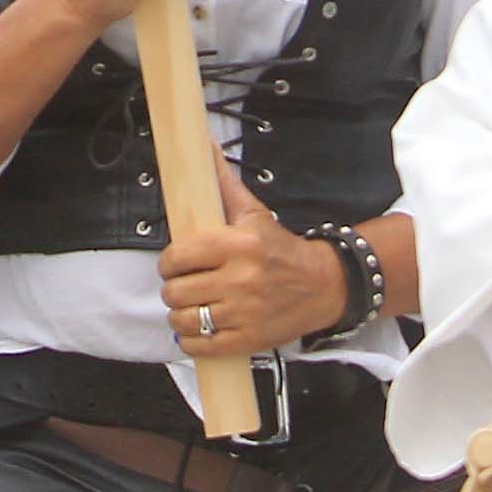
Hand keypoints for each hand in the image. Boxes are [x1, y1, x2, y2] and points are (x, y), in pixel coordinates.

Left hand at [160, 158, 346, 356]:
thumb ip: (223, 183)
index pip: (178, 256)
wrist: (323, 285)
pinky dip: (193, 341)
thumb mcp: (254, 213)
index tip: (175, 263)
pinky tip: (200, 330)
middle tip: (184, 285)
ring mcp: (244, 314)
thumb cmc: (281, 247)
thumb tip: (204, 145)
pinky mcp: (249, 340)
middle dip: (173, 289)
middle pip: (176, 291)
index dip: (168, 262)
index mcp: (237, 244)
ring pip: (185, 321)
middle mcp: (240, 280)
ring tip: (191, 308)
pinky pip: (202, 347)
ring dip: (180, 317)